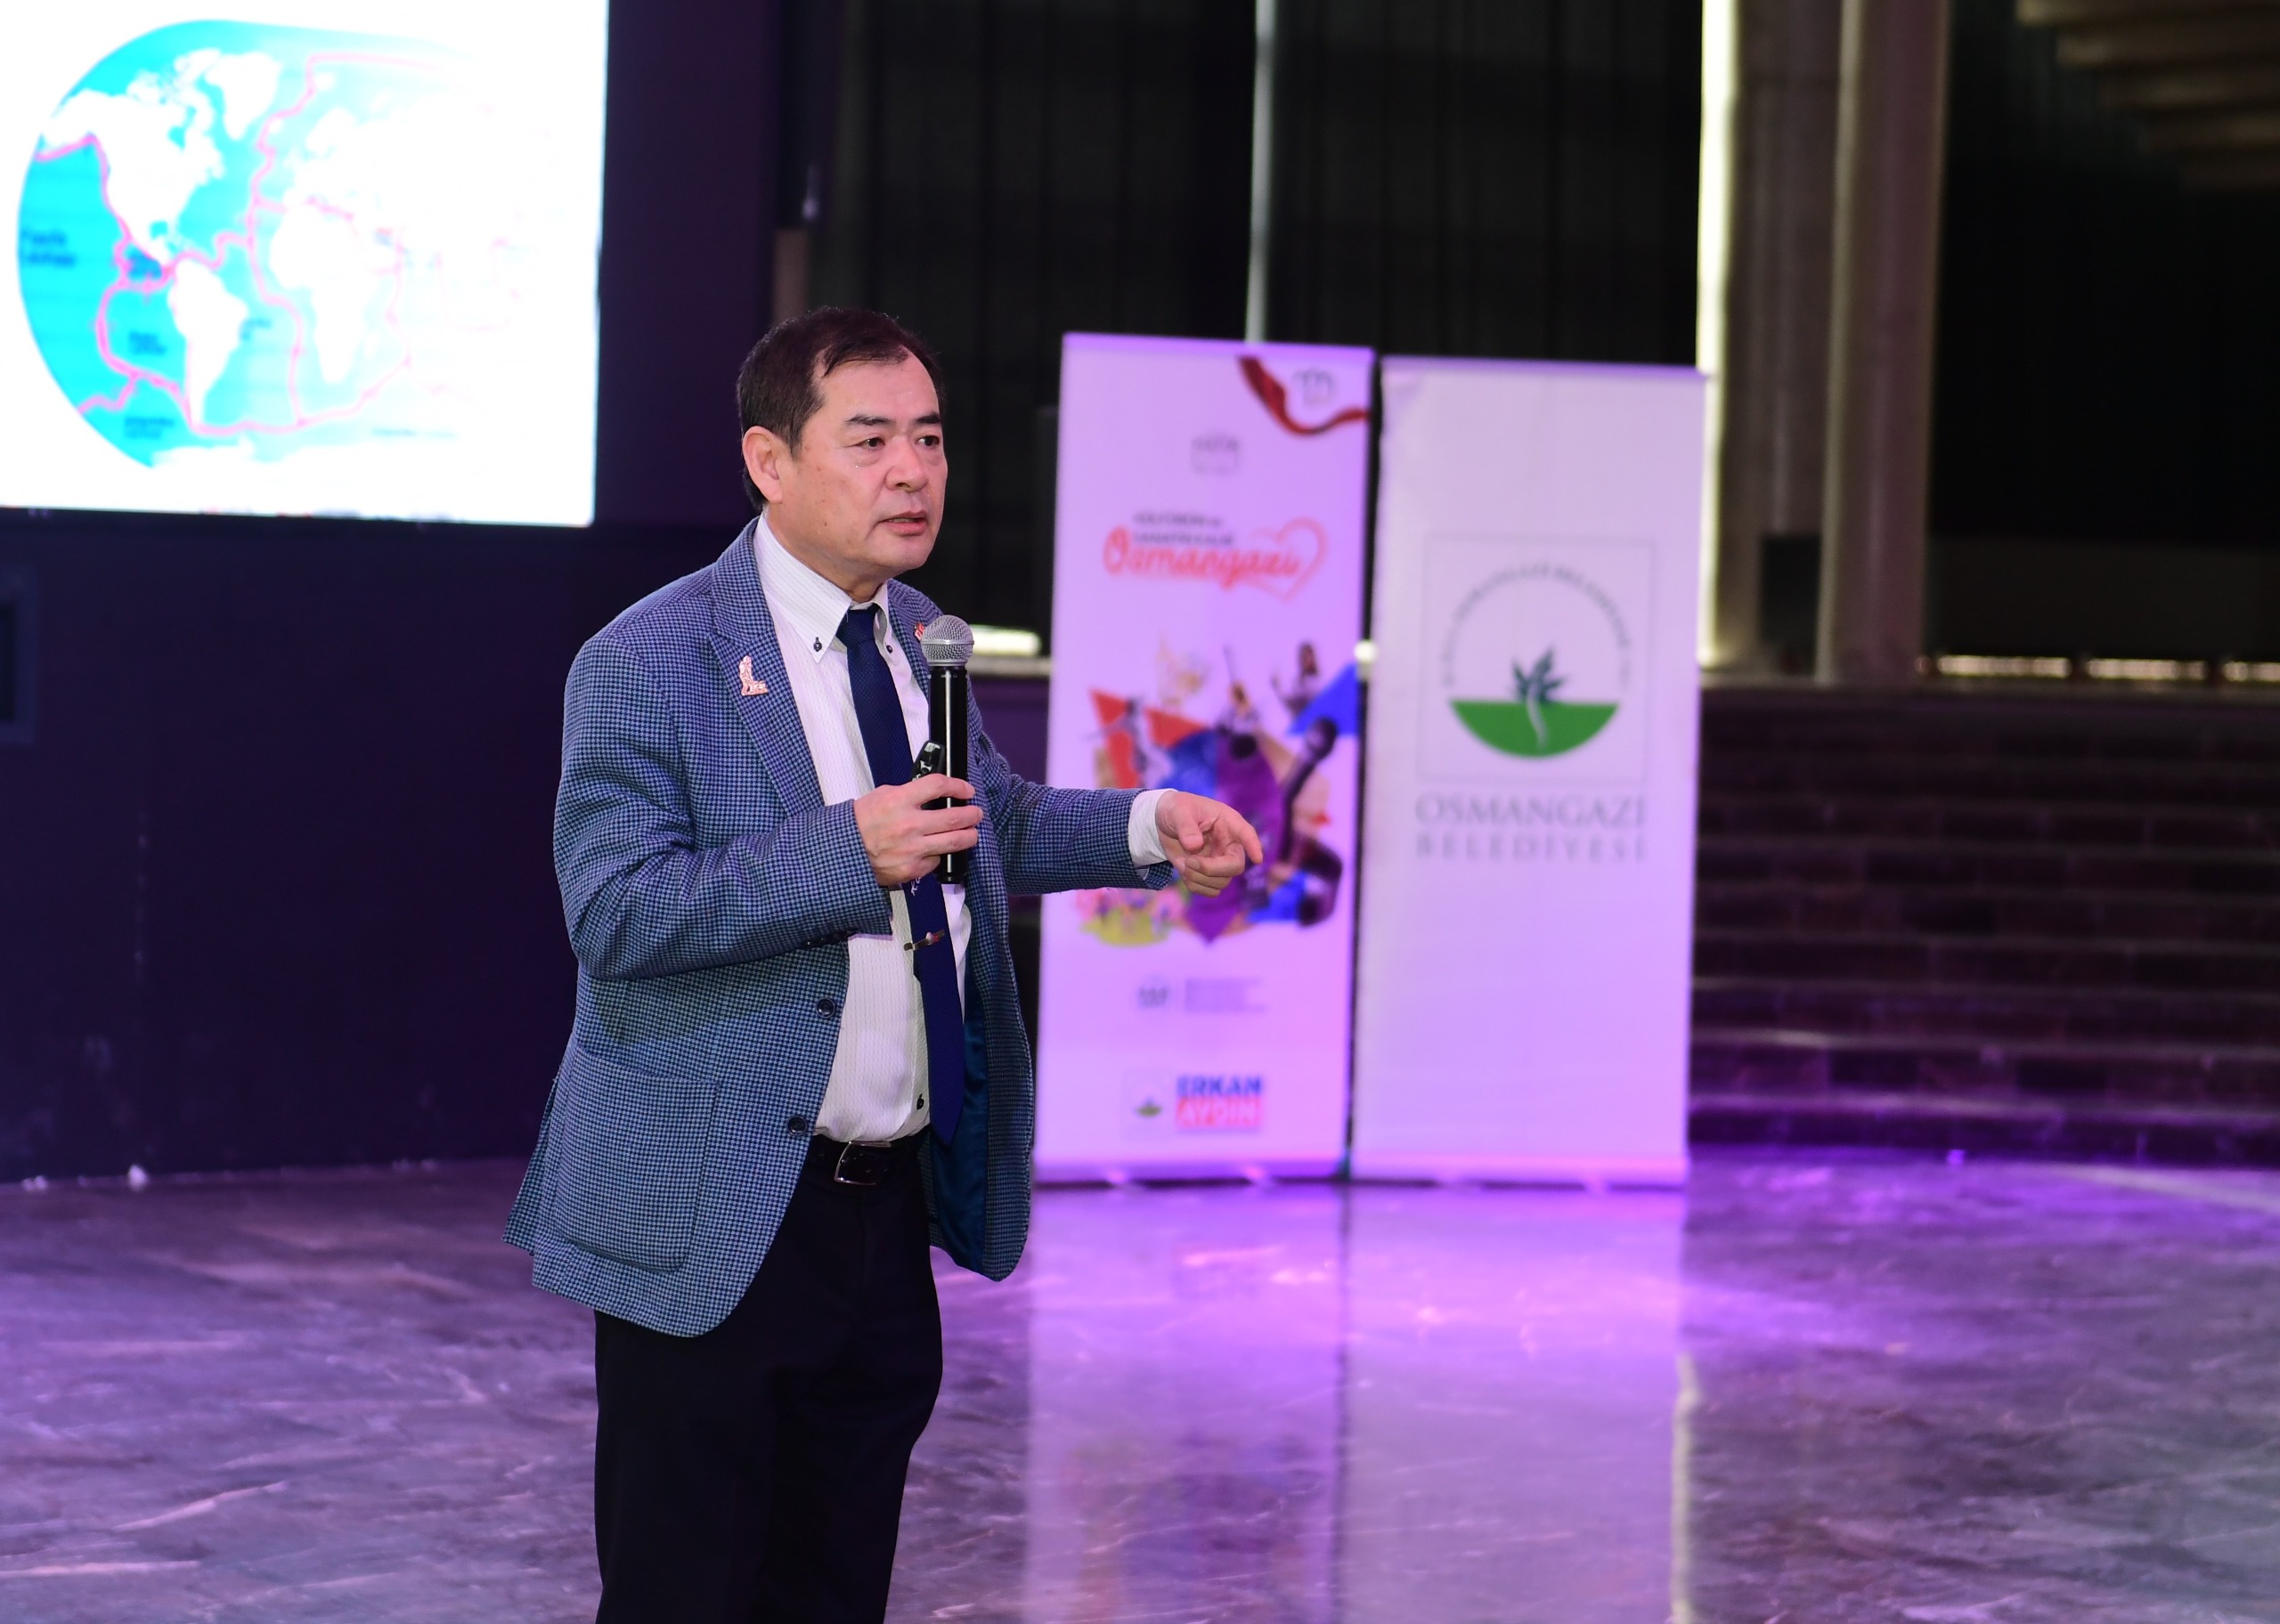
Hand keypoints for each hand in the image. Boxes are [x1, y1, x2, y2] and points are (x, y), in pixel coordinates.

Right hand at [855, 774, 980, 886]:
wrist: (844, 852)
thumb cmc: (861, 822)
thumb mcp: (881, 796)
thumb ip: (909, 794)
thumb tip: (933, 794)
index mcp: (899, 801)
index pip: (938, 786)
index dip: (958, 786)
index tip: (967, 790)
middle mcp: (909, 825)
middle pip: (955, 817)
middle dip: (972, 814)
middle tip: (976, 814)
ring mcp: (912, 849)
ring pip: (954, 842)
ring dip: (969, 837)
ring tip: (971, 833)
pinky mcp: (912, 869)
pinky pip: (936, 860)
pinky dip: (940, 855)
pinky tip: (939, 850)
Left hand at [1155, 790, 1264, 897]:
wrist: (1164, 823)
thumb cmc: (1177, 810)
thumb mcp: (1178, 811)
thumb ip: (1186, 826)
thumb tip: (1194, 845)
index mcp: (1227, 823)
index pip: (1246, 833)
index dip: (1253, 846)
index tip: (1257, 859)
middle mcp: (1228, 844)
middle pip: (1235, 866)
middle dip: (1212, 869)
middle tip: (1190, 861)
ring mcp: (1220, 862)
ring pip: (1222, 882)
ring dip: (1200, 878)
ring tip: (1183, 863)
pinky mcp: (1209, 875)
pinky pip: (1209, 891)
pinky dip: (1194, 885)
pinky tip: (1184, 870)